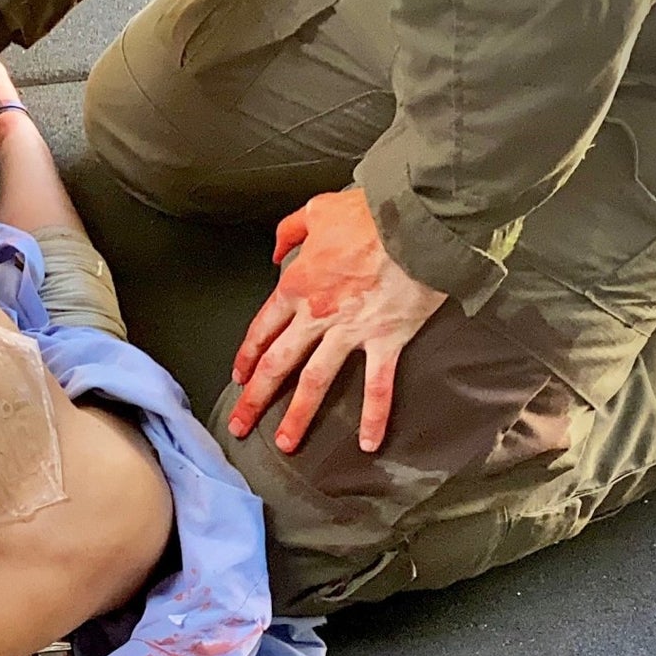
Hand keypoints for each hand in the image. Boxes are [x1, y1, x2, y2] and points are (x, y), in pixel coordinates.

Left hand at [227, 189, 447, 453]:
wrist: (417, 218)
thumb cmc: (370, 212)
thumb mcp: (318, 210)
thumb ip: (289, 231)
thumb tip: (275, 253)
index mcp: (297, 284)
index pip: (262, 329)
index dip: (247, 356)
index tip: (239, 378)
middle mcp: (316, 314)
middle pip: (278, 363)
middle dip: (255, 398)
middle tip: (239, 426)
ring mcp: (351, 330)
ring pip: (316, 381)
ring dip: (299, 416)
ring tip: (285, 445)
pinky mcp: (387, 338)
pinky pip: (378, 384)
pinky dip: (374, 415)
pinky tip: (367, 443)